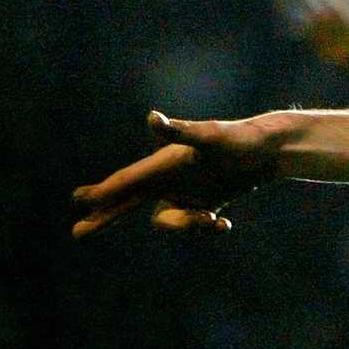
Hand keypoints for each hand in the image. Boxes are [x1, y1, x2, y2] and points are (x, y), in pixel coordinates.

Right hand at [71, 111, 283, 237]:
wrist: (270, 147)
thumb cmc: (238, 138)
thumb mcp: (209, 136)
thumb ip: (180, 130)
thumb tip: (151, 117)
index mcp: (164, 163)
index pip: (126, 181)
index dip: (102, 192)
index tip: (78, 199)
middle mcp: (170, 178)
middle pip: (128, 202)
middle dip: (105, 216)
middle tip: (78, 231)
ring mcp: (187, 191)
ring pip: (167, 220)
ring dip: (185, 226)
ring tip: (212, 220)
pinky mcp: (207, 202)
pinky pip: (194, 224)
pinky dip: (207, 228)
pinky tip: (224, 224)